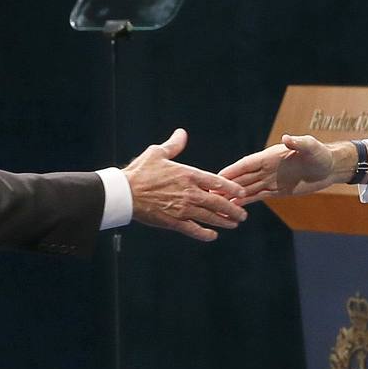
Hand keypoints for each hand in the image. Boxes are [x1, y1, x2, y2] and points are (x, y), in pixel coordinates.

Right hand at [124, 128, 246, 241]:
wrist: (124, 193)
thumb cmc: (140, 171)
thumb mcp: (157, 153)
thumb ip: (174, 145)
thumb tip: (182, 133)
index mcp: (188, 174)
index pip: (217, 181)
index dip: (231, 188)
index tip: (241, 192)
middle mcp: (189, 192)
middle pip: (218, 202)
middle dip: (233, 209)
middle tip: (242, 214)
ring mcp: (183, 209)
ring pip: (210, 217)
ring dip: (224, 221)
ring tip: (234, 224)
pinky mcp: (174, 222)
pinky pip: (194, 230)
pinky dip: (205, 234)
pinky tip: (213, 235)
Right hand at [219, 135, 350, 202]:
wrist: (330, 167)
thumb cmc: (320, 154)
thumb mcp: (310, 147)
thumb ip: (298, 143)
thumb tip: (287, 138)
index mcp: (270, 156)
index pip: (247, 164)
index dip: (232, 170)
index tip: (217, 176)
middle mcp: (267, 168)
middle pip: (243, 178)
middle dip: (227, 185)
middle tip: (210, 192)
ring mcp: (271, 180)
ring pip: (248, 189)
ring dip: (233, 195)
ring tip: (217, 203)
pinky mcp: (277, 190)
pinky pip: (258, 196)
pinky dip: (246, 202)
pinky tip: (235, 207)